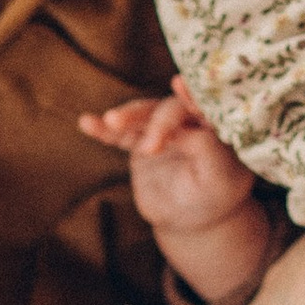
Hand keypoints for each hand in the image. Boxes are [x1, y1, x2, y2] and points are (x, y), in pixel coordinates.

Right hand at [80, 78, 257, 237]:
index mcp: (214, 124)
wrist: (186, 220)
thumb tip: (183, 130)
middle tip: (150, 148)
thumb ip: (206, 149)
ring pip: (142, 117)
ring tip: (110, 120)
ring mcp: (161, 128)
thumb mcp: (218, 178)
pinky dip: (104, 129)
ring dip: (126, 117)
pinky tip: (87, 123)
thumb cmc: (211, 197)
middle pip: (168, 110)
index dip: (192, 95)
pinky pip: (119, 135)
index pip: (204, 105)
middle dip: (157, 123)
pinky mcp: (138, 141)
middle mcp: (187, 120)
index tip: (179, 85)